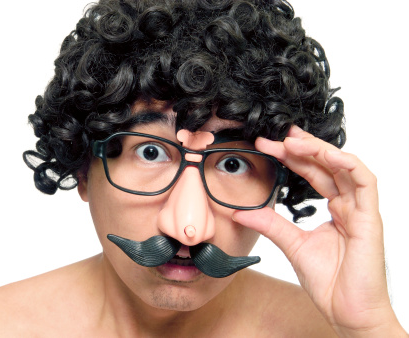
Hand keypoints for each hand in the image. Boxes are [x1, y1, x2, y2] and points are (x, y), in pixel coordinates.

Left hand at [232, 125, 405, 336]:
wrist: (346, 311)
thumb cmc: (329, 282)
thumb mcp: (292, 245)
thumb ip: (270, 224)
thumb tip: (240, 212)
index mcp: (335, 210)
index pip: (312, 173)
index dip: (290, 157)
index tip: (265, 147)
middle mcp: (349, 205)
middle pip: (326, 165)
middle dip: (301, 147)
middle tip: (275, 136)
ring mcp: (361, 210)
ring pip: (345, 167)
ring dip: (320, 150)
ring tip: (293, 141)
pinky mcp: (370, 218)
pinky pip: (365, 182)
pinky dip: (347, 164)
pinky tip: (326, 154)